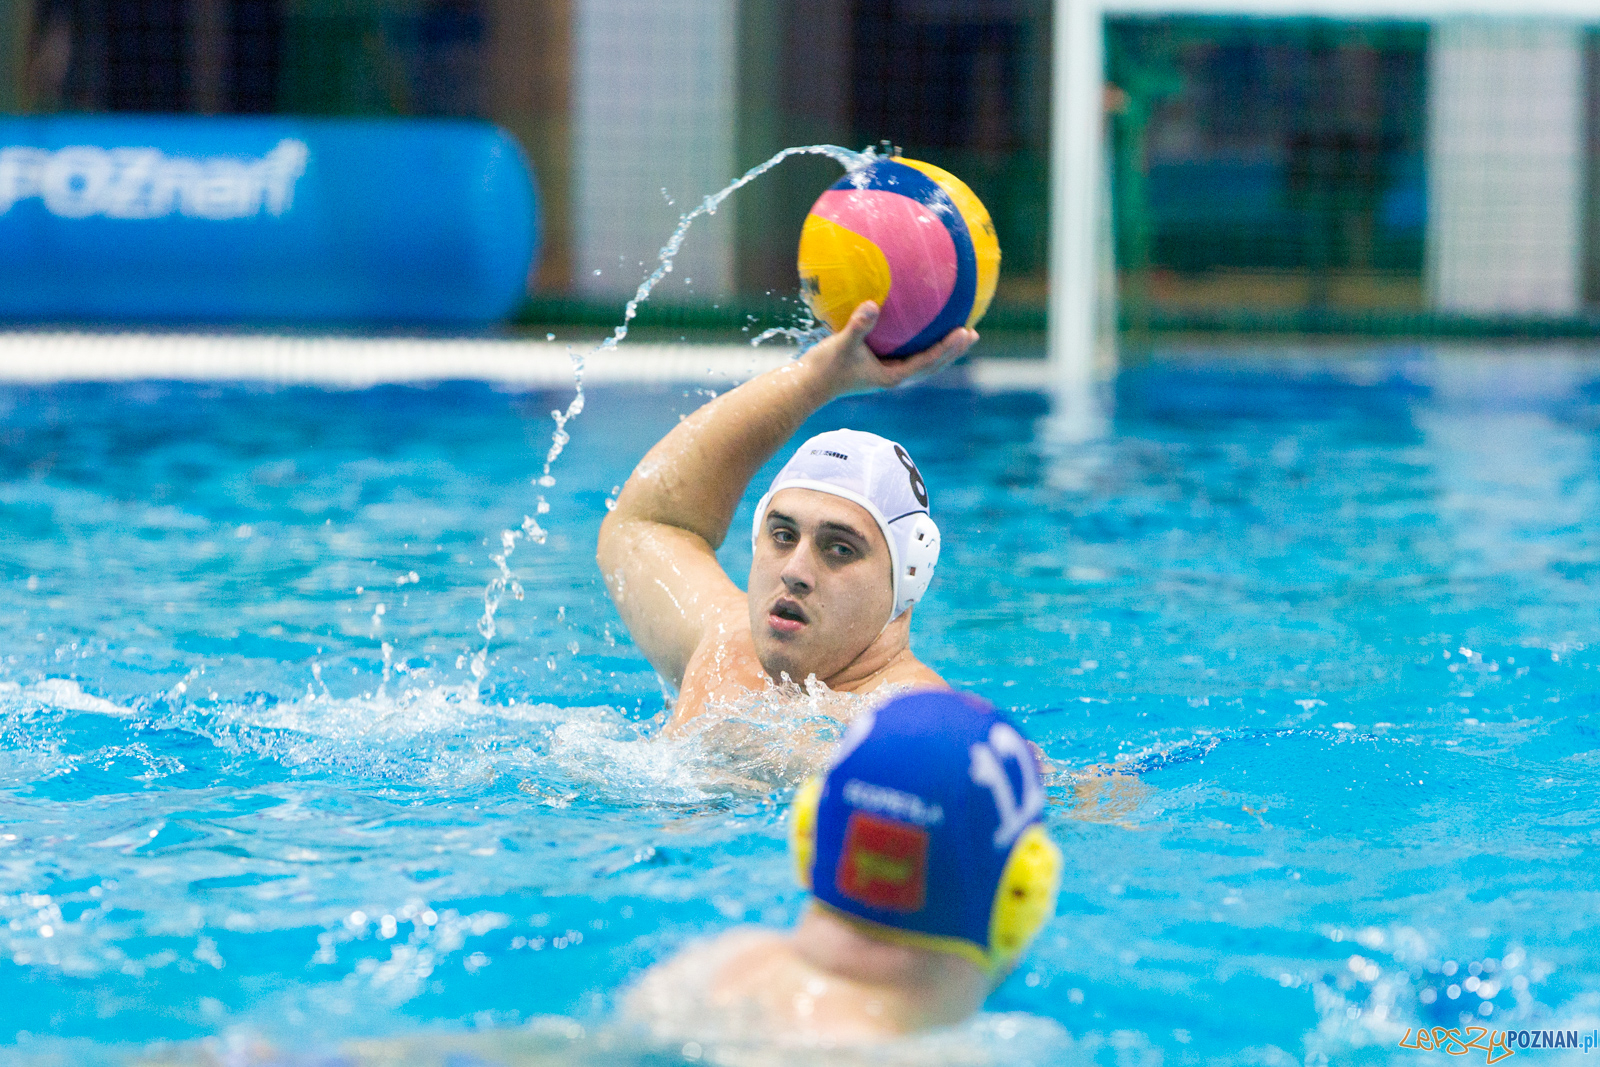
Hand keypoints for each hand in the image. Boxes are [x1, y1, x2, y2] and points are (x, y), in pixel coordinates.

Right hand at [802, 302, 977, 397]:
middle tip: (972, 332)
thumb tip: (872, 304)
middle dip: (952, 350)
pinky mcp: (876, 368)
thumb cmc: (824, 369)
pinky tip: (916, 326)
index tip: (965, 332)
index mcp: (891, 376)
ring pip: (921, 361)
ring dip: (940, 349)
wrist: (806, 386)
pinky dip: (918, 342)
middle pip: (931, 364)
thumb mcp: (841, 345)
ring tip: (955, 332)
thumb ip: (858, 326)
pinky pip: (904, 353)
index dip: (947, 348)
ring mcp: (885, 373)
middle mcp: (892, 377)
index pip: (927, 362)